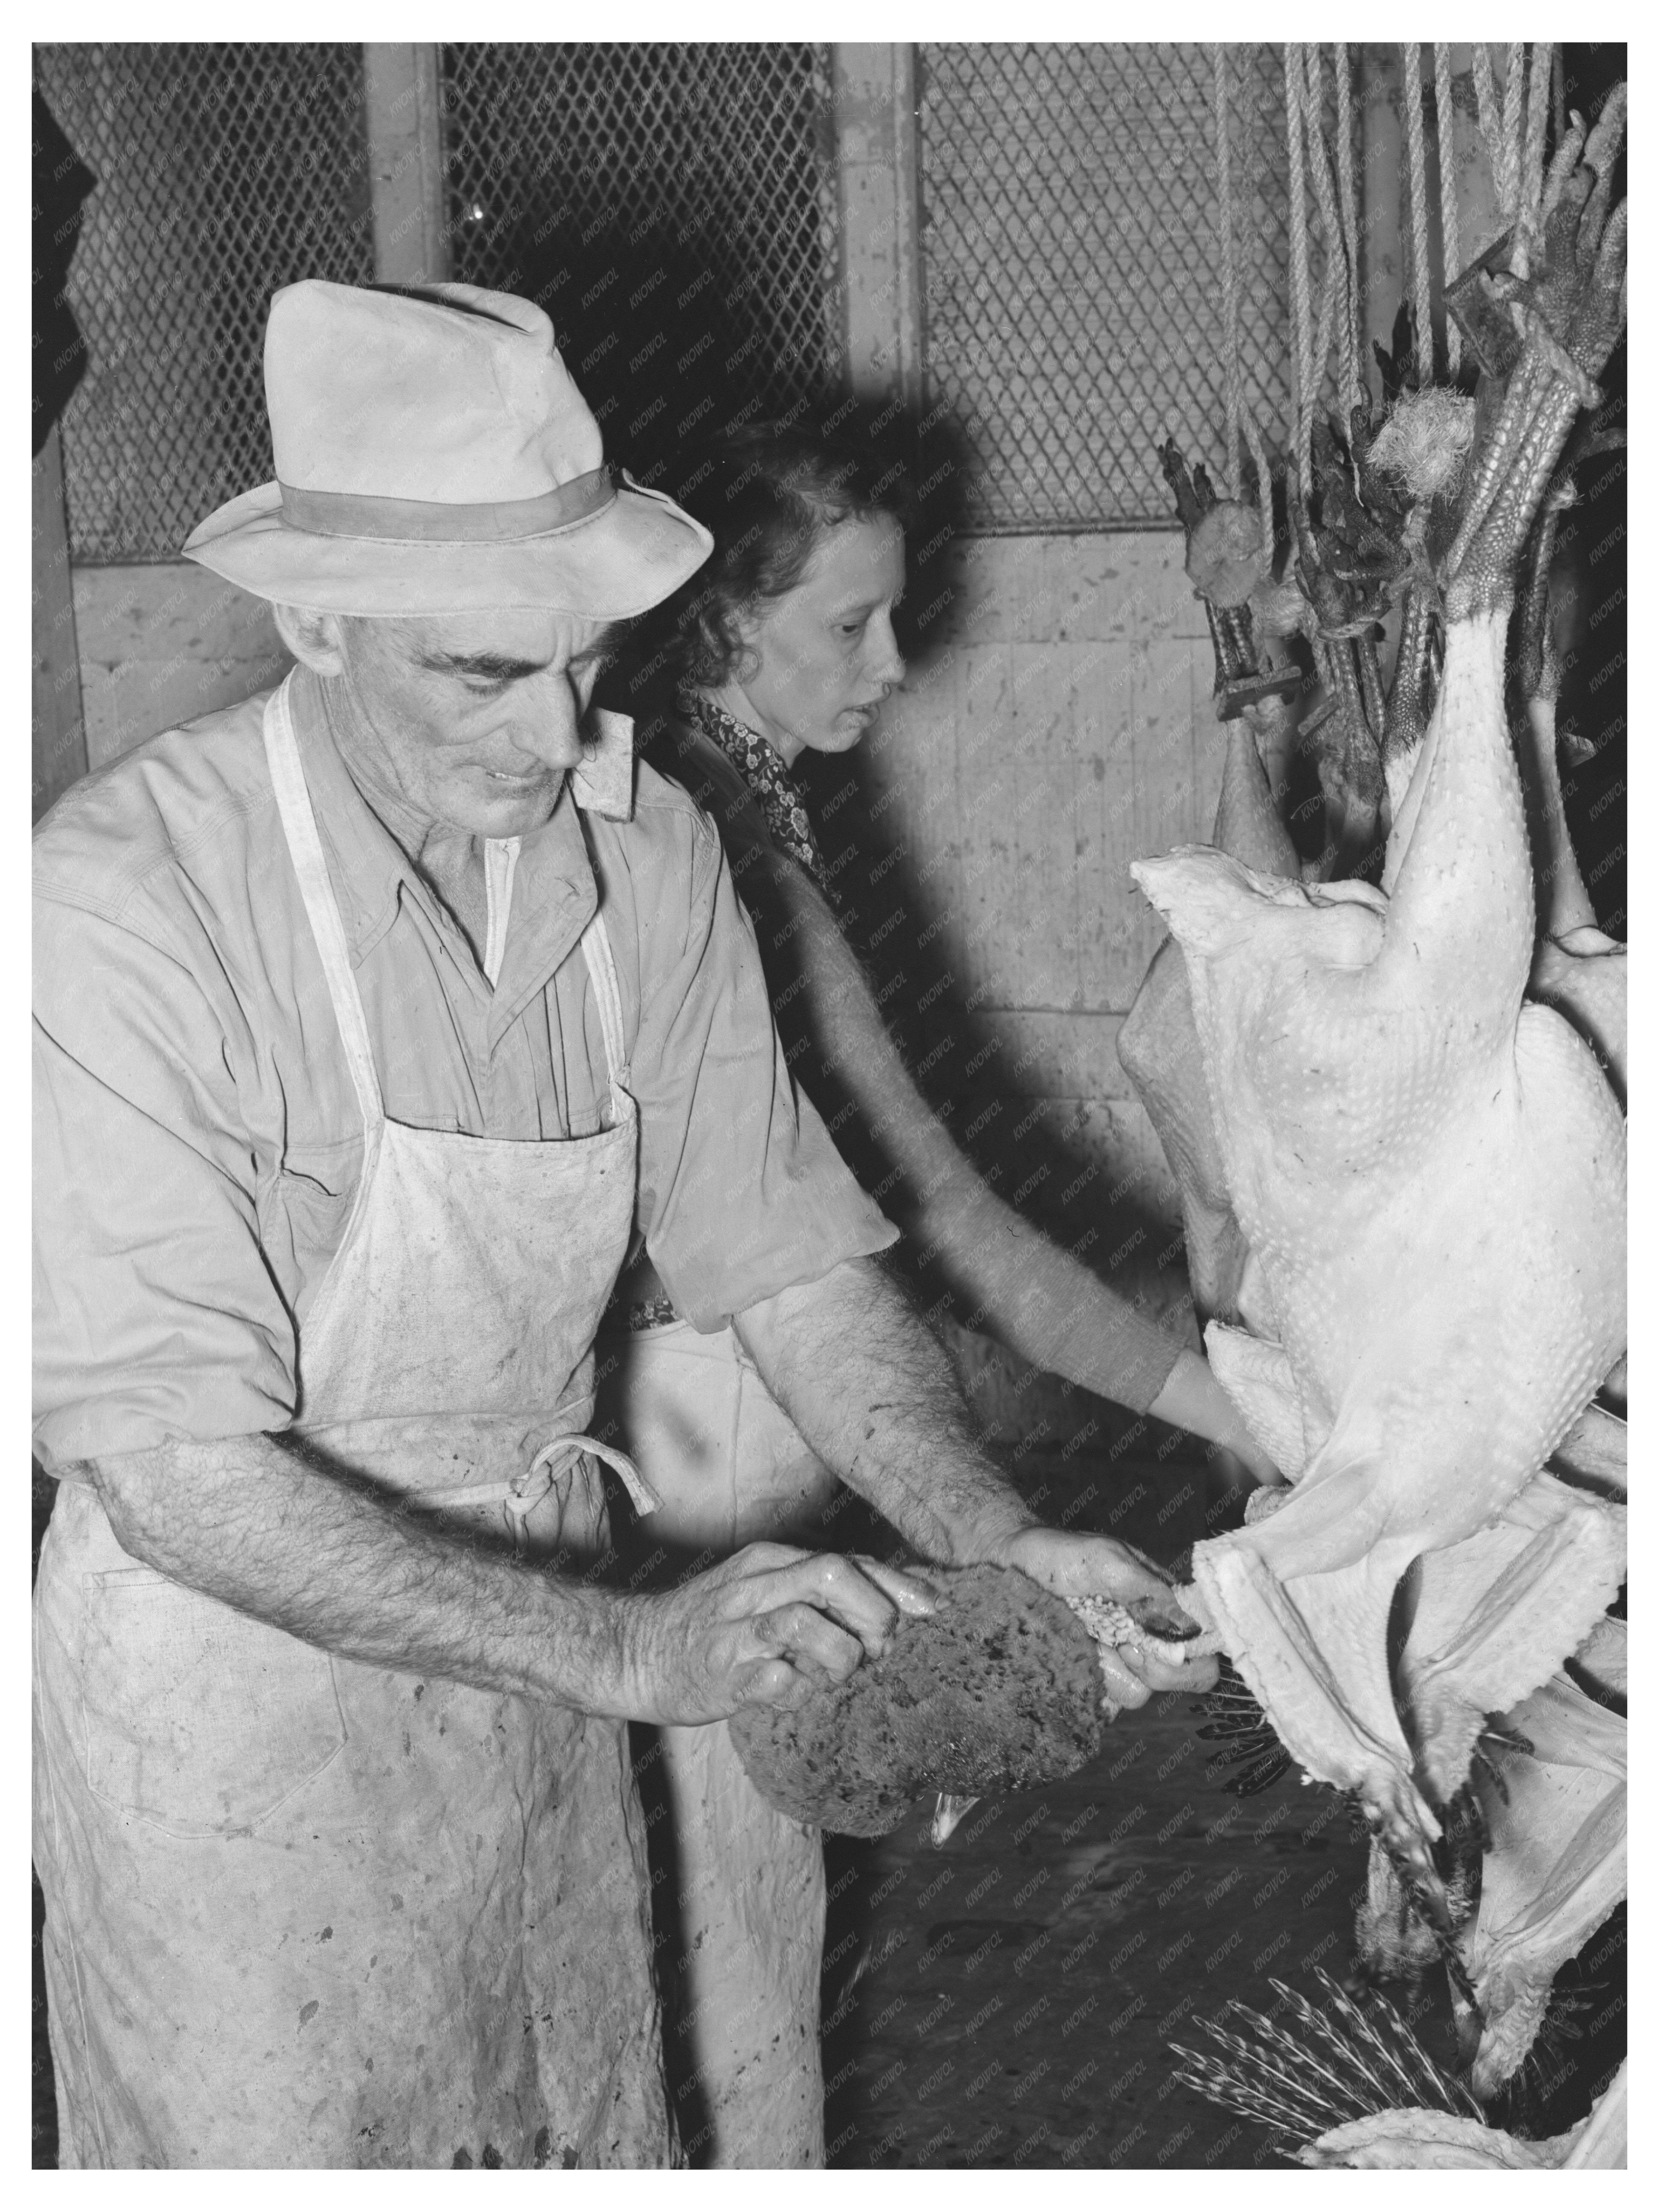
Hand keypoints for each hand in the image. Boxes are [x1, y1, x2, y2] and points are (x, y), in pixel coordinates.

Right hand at [625, 1543, 935, 1724]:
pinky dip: (801, 1690)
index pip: (849, 1560)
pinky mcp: (725, 1675)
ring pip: (809, 1624)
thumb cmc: (713, 1625)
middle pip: (834, 1575)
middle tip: (879, 1647)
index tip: (934, 1608)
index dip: (898, 1585)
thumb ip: (819, 1591)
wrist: (634, 1652)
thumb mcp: (764, 1590)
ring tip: (832, 1672)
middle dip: (875, 1612)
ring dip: (840, 1655)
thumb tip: (892, 1604)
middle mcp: (756, 1586)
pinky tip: (794, 1692)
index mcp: (771, 1561)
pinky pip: (780, 1681)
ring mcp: (738, 1629)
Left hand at [987, 1526, 1220, 1705]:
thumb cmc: (1058, 1554)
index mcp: (1162, 1608)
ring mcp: (1117, 1663)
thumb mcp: (1105, 1558)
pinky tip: (1060, 1658)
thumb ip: (1147, 1588)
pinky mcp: (1086, 1682)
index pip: (1204, 1651)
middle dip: (1152, 1670)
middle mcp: (1147, 1640)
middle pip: (1179, 1681)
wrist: (1005, 1564)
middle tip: (1118, 1646)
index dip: (1188, 1660)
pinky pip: (1097, 1706)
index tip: (1146, 1642)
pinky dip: (1081, 1686)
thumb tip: (1188, 1627)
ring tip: (1076, 1639)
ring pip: (1135, 1695)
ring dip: (1106, 1672)